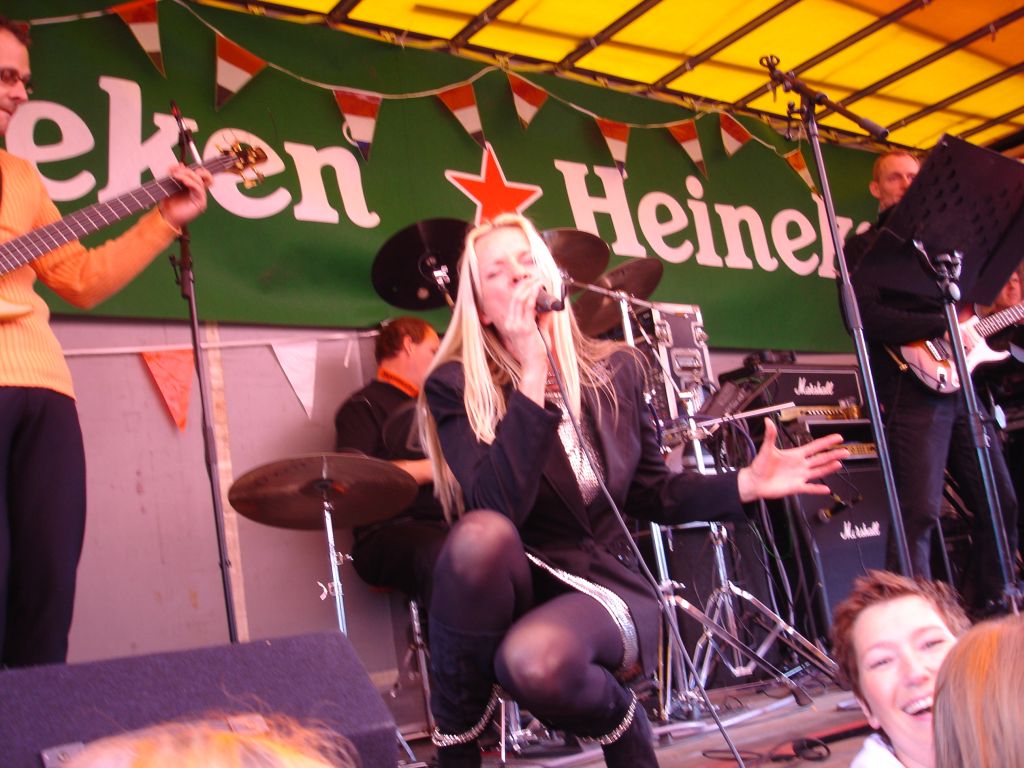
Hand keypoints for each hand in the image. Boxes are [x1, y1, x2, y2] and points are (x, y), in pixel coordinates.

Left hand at [158, 164, 213, 227]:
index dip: (191, 168)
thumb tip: (180, 164)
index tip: (179, 166)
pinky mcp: (200, 202)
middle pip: (203, 175)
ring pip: (200, 180)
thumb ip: (175, 174)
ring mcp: (200, 196)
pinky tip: (183, 181)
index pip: (200, 174)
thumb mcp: (171, 184)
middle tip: (177, 171)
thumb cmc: (170, 203)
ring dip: (188, 175)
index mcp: (193, 186)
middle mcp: (198, 190)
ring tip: (176, 176)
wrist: (167, 216)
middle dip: (189, 170)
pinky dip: (191, 183)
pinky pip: (200, 189)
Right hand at [502, 276, 550, 403]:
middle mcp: (510, 323)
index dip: (521, 289)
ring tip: (538, 280)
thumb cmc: (536, 351)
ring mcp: (516, 325)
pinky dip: (534, 295)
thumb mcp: (538, 331)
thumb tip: (547, 306)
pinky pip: (528, 306)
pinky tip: (539, 289)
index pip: (513, 301)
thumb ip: (541, 318)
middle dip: (525, 284)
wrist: (534, 366)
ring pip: (521, 299)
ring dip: (530, 287)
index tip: (530, 281)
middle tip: (535, 276)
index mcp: (510, 324)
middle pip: (515, 297)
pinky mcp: (524, 328)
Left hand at [736, 418, 847, 502]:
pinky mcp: (796, 487)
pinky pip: (809, 488)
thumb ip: (770, 436)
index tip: (837, 437)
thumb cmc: (759, 466)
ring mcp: (799, 476)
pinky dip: (817, 489)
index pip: (814, 446)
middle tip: (845, 451)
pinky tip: (827, 489)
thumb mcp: (766, 449)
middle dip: (833, 454)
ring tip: (839, 464)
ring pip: (818, 471)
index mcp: (795, 454)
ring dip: (829, 468)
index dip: (826, 442)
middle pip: (820, 458)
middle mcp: (800, 465)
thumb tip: (768, 421)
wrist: (754, 482)